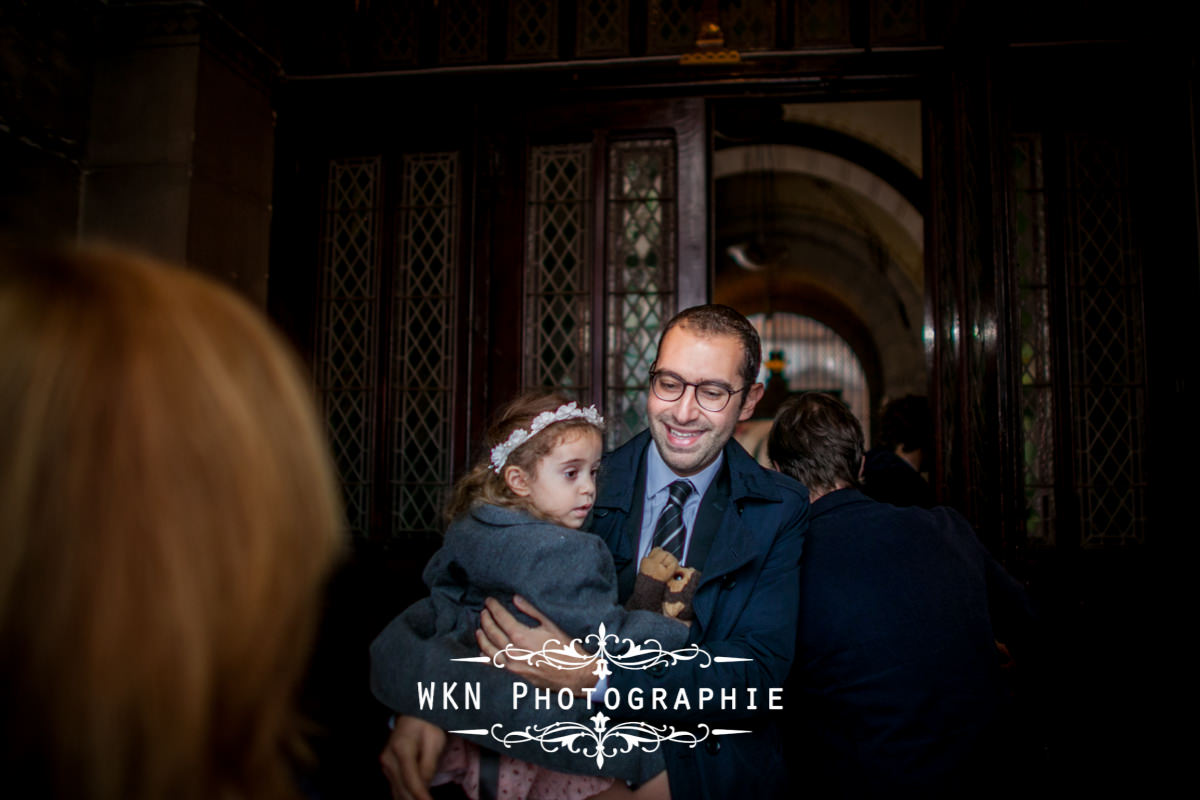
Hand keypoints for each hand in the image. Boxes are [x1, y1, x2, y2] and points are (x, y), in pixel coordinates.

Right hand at [379, 715, 446, 799]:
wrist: (411, 715)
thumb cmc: (427, 725)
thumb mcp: (434, 741)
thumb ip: (429, 766)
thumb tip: (424, 788)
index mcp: (401, 750)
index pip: (411, 781)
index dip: (421, 797)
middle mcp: (389, 760)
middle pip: (402, 790)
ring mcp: (385, 765)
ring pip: (397, 792)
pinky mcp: (387, 769)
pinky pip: (396, 788)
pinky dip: (406, 797)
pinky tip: (415, 799)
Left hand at [476, 595, 594, 694]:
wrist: (575, 675)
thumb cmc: (566, 648)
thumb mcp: (550, 625)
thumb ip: (531, 611)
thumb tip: (515, 599)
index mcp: (522, 637)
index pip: (501, 618)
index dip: (493, 608)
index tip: (489, 600)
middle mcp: (513, 651)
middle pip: (492, 632)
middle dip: (486, 620)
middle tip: (483, 611)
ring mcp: (513, 665)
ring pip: (489, 650)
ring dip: (482, 638)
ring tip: (479, 629)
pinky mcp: (516, 674)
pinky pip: (495, 665)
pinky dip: (486, 657)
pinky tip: (482, 653)